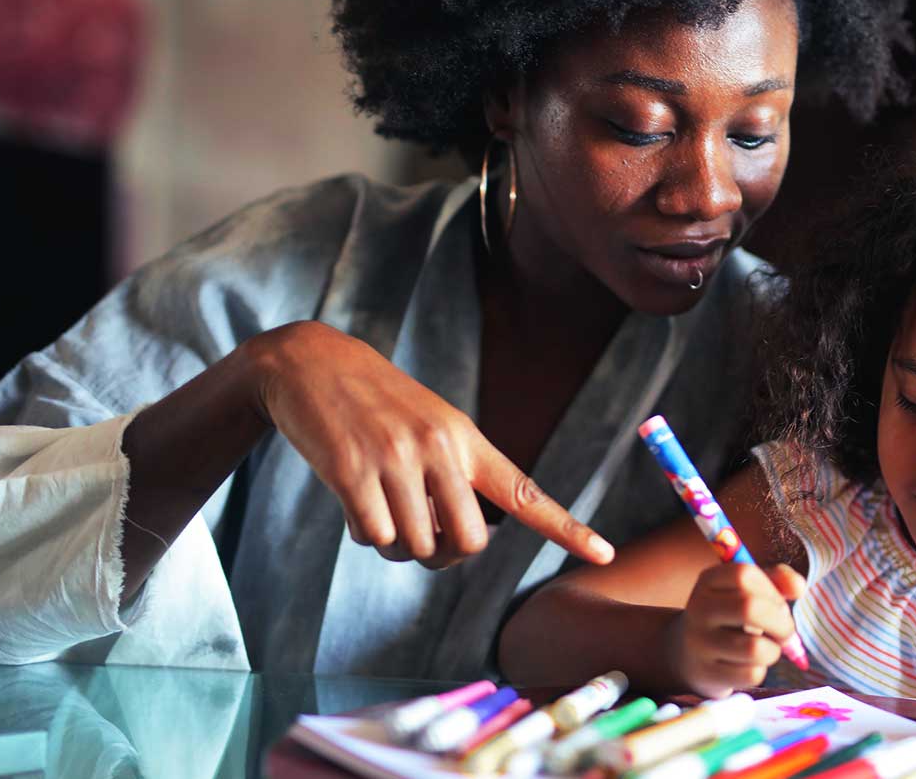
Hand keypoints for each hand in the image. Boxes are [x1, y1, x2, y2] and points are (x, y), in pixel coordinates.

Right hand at [247, 321, 614, 568]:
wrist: (310, 362)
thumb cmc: (377, 404)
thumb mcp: (430, 425)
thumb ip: (454, 475)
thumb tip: (454, 543)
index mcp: (467, 439)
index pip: (525, 493)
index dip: (567, 528)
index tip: (605, 553)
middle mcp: (440, 448)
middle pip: (468, 542)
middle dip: (444, 552)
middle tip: (422, 533)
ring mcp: (396, 459)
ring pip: (416, 546)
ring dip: (396, 542)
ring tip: (379, 501)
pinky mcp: (352, 471)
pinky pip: (374, 537)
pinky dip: (364, 532)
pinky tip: (352, 499)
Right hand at [672, 562, 805, 697]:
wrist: (686, 653)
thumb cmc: (729, 617)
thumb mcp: (747, 591)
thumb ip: (777, 581)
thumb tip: (799, 587)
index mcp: (708, 581)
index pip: (745, 575)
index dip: (772, 590)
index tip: (778, 604)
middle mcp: (699, 608)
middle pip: (750, 608)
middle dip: (781, 623)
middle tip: (785, 631)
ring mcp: (699, 643)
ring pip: (755, 649)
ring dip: (773, 650)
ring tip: (766, 648)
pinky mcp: (706, 674)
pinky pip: (751, 674)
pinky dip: (760, 671)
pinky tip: (750, 665)